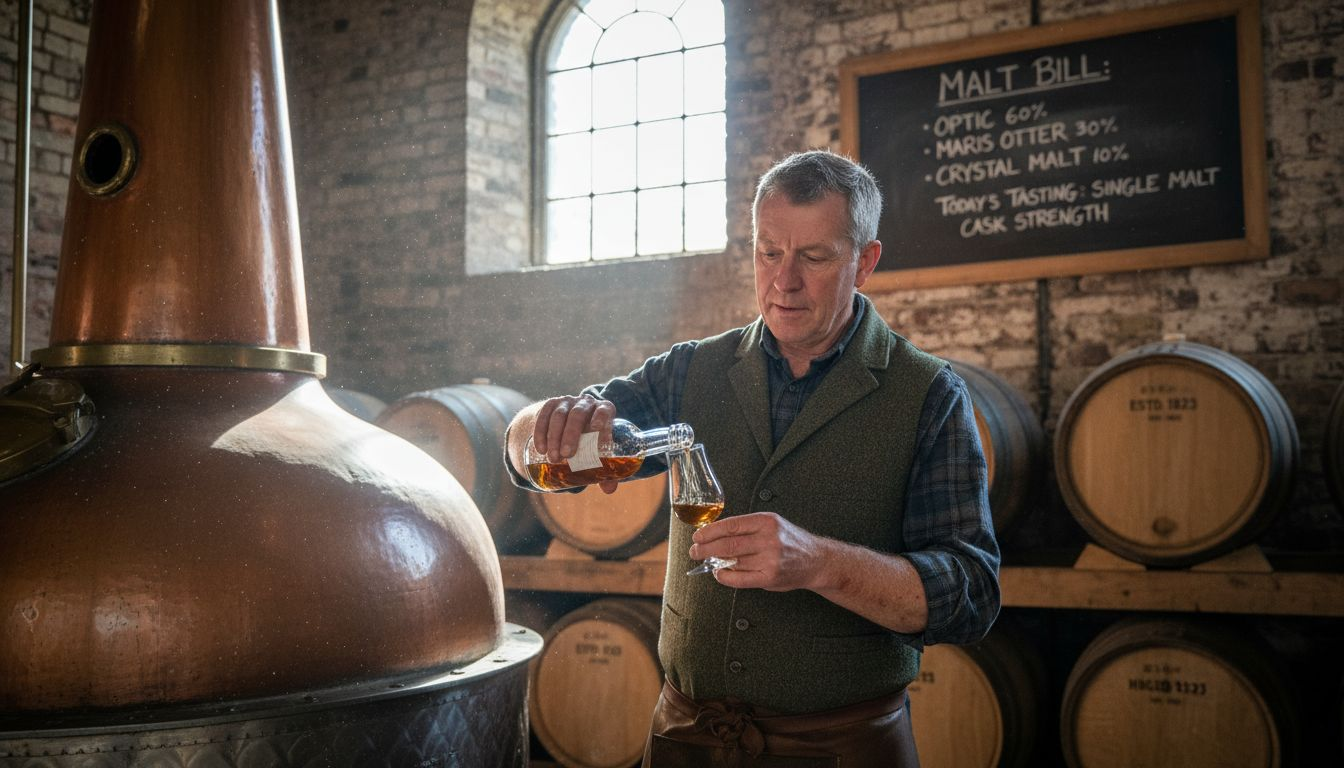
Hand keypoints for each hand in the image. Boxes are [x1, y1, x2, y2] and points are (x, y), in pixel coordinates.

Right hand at [531, 394, 619, 493]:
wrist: (569, 423)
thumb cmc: (591, 440)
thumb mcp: (599, 451)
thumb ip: (605, 470)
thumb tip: (609, 490)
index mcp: (603, 410)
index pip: (605, 410)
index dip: (601, 416)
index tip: (596, 428)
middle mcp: (585, 402)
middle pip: (578, 414)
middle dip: (571, 434)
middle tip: (567, 455)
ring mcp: (567, 401)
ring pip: (559, 415)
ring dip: (554, 437)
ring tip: (553, 459)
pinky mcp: (550, 404)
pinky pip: (543, 416)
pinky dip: (541, 433)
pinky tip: (541, 449)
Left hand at [688, 511, 822, 590]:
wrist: (816, 560)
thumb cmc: (789, 540)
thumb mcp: (771, 524)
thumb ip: (746, 528)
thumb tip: (714, 535)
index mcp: (766, 521)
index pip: (731, 525)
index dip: (710, 531)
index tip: (697, 536)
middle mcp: (769, 539)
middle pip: (728, 544)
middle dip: (705, 548)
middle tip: (694, 551)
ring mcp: (770, 559)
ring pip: (733, 561)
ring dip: (715, 562)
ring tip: (707, 561)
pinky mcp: (770, 577)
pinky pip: (740, 579)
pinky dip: (725, 577)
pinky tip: (719, 573)